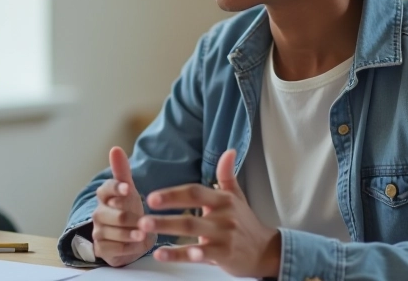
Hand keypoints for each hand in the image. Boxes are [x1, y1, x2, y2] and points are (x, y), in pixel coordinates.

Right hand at [91, 146, 154, 266]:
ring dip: (133, 234)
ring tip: (143, 234)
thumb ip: (122, 171)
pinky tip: (137, 245)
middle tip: (144, 221)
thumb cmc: (128, 208)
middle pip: (116, 215)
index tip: (129, 190)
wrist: (129, 236)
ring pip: (117, 233)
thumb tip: (115, 148)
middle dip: (132, 219)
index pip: (107, 189)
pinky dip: (130, 248)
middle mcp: (98, 213)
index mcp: (104, 195)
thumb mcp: (129, 190)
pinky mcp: (101, 249)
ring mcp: (98, 231)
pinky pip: (116, 249)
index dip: (118, 189)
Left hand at [136, 149, 280, 277]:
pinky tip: (162, 254)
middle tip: (142, 220)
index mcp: (223, 200)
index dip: (173, 194)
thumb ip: (227, 175)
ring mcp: (224, 237)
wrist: (266, 251)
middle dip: (164, 218)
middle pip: (190, 216)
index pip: (195, 193)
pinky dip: (181, 255)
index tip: (151, 197)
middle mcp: (224, 217)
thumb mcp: (237, 197)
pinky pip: (199, 256)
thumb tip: (228, 151)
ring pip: (192, 234)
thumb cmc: (245, 223)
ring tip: (146, 233)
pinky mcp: (225, 255)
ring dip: (168, 233)